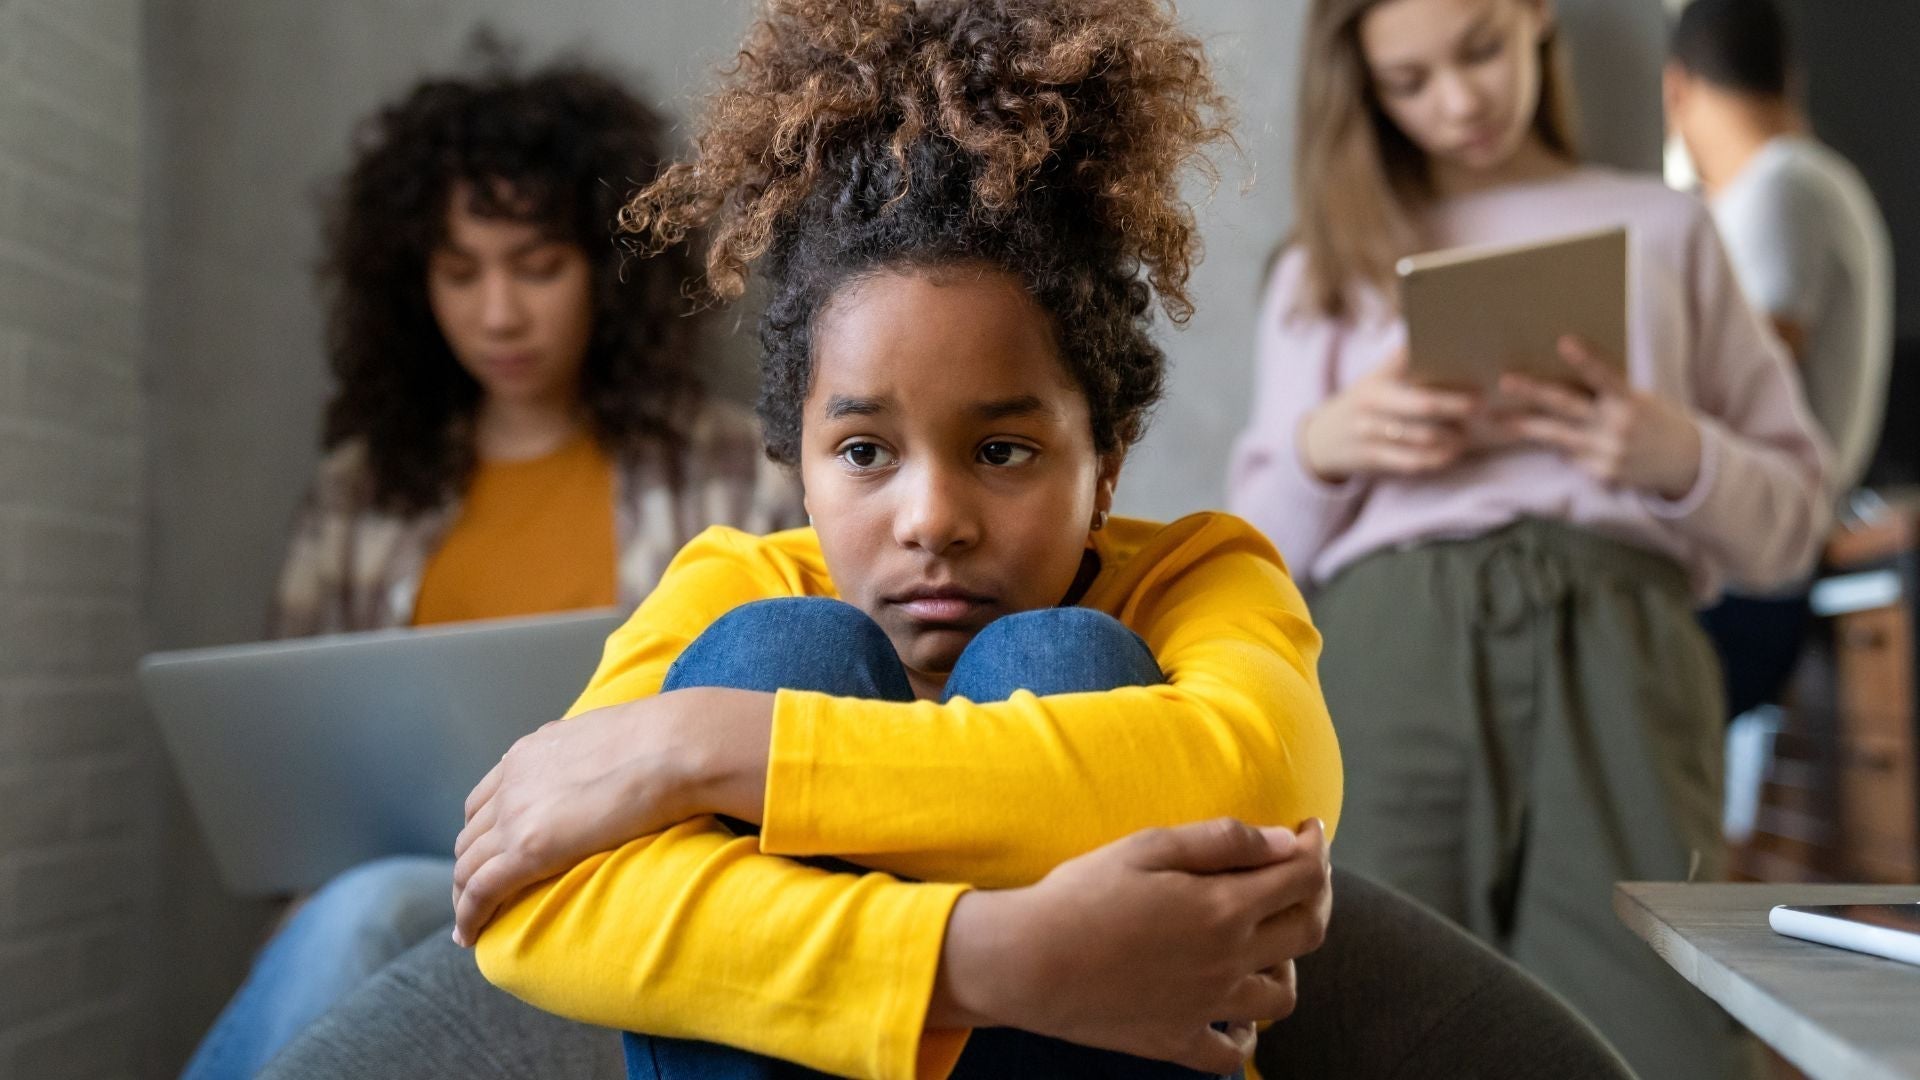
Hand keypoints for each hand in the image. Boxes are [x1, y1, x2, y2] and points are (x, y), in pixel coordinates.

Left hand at [451, 698, 691, 946]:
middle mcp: (512, 781)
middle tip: (479, 896)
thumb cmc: (665, 744)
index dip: (482, 833)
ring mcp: (515, 815)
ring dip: (465, 895)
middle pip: (471, 835)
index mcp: (530, 753)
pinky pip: (480, 890)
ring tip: (473, 922)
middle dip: (469, 867)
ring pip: (467, 866)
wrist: (674, 748)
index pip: (486, 800)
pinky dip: (469, 914)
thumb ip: (591, 758)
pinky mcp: (526, 849)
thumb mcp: (611, 741)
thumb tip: (609, 771)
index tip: (489, 855)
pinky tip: (470, 936)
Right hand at [940, 817, 1331, 1073]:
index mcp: (1224, 908)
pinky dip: (1244, 1034)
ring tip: (1266, 944)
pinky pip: (1232, 1052)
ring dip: (1288, 964)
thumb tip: (1285, 842)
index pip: (1303, 878)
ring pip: (1283, 996)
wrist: (1028, 964)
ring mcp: (1207, 1007)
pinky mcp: (1177, 1041)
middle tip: (1298, 874)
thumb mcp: (1147, 846)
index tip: (1309, 829)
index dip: (1316, 847)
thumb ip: (1222, 841)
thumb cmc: (1081, 895)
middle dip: (1315, 895)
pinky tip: (1234, 1014)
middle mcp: (1229, 961)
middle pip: (1308, 932)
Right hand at [1300, 349, 1480, 481]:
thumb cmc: (1361, 404)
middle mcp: (1371, 404)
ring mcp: (1370, 432)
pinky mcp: (1372, 458)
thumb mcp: (1374, 377)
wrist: (1320, 441)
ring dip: (1451, 436)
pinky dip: (1435, 459)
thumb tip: (1436, 332)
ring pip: (1422, 436)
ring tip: (1468, 433)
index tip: (1475, 376)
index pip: (1415, 368)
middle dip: (1457, 405)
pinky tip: (1450, 454)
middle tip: (1481, 405)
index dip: (1445, 371)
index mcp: (1377, 380)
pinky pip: (1411, 462)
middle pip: (1424, 404)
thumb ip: (1401, 359)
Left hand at [1494, 335, 1702, 498]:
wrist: (1686, 463)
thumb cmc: (1653, 420)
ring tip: (1496, 419)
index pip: (1604, 375)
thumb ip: (1605, 394)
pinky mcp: (1601, 474)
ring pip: (1557, 436)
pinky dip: (1563, 449)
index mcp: (1630, 400)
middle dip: (1533, 393)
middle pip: (1567, 406)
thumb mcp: (1638, 399)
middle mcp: (1617, 426)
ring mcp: (1607, 452)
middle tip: (1505, 381)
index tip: (1564, 341)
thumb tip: (1558, 386)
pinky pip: (1571, 458)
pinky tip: (1564, 446)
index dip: (1585, 359)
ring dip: (1524, 427)